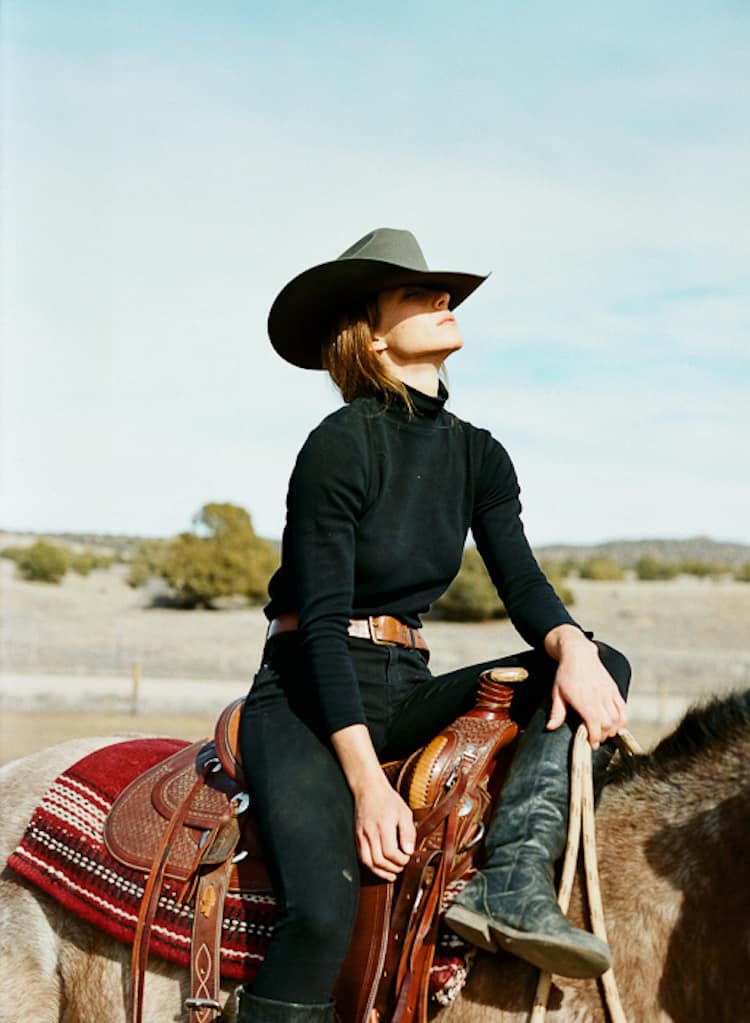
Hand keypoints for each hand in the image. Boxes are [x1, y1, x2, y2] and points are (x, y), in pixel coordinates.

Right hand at [330, 723, 415, 880]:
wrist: (368, 788)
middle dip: (393, 868)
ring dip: (381, 872)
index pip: (391, 852)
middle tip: (401, 867)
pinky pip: (362, 857)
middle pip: (379, 860)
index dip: (400, 860)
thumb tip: (409, 851)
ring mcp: (361, 835)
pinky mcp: (356, 836)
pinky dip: (371, 866)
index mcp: (383, 825)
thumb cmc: (388, 799)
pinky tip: (380, 868)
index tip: (407, 857)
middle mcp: (370, 831)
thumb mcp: (404, 812)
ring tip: (392, 874)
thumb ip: (408, 832)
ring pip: (369, 862)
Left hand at [545, 627, 627, 748]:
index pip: (594, 725)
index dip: (595, 738)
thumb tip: (550, 728)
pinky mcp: (613, 689)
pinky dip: (623, 719)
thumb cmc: (565, 673)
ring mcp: (608, 693)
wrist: (578, 654)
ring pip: (618, 718)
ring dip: (614, 729)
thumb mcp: (556, 692)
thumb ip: (556, 712)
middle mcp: (598, 698)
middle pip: (608, 724)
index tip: (592, 745)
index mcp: (583, 701)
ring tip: (606, 733)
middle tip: (596, 739)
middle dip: (603, 736)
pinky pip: (623, 708)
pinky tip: (619, 725)